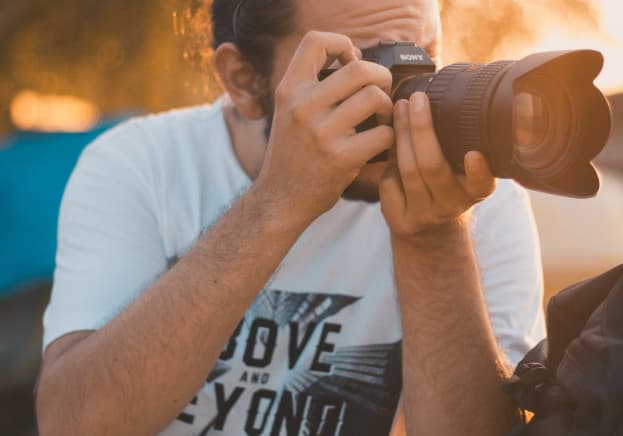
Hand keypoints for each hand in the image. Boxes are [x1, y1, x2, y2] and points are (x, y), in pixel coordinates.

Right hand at [256, 31, 394, 223]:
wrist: (280, 199)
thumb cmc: (292, 153)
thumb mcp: (288, 111)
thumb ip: (313, 86)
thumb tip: (355, 59)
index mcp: (289, 90)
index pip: (315, 41)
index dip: (341, 44)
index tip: (349, 62)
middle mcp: (302, 107)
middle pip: (359, 68)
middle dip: (379, 77)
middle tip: (379, 92)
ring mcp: (322, 133)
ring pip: (375, 97)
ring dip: (387, 107)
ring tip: (380, 119)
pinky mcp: (341, 158)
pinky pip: (384, 133)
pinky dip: (389, 137)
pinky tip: (380, 144)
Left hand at [379, 92, 495, 239]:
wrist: (429, 233)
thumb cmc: (445, 187)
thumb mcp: (462, 171)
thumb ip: (458, 143)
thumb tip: (439, 92)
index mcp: (476, 191)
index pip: (481, 183)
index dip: (478, 172)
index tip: (473, 154)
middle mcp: (453, 205)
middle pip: (432, 167)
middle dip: (420, 129)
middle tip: (415, 99)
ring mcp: (425, 215)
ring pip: (407, 172)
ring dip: (400, 136)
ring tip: (398, 109)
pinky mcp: (401, 222)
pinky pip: (388, 184)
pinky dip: (386, 163)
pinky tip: (389, 148)